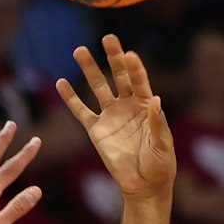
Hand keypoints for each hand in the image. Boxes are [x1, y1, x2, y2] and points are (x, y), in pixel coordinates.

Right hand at [55, 35, 175, 198]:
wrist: (143, 185)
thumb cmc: (160, 164)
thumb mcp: (162, 144)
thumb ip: (157, 123)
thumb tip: (156, 100)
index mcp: (147, 105)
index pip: (139, 80)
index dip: (134, 68)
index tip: (129, 54)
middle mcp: (128, 105)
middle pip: (118, 76)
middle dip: (113, 57)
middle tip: (108, 38)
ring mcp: (111, 116)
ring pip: (98, 87)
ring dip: (90, 69)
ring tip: (80, 50)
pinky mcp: (96, 130)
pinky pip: (81, 111)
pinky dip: (71, 98)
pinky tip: (61, 82)